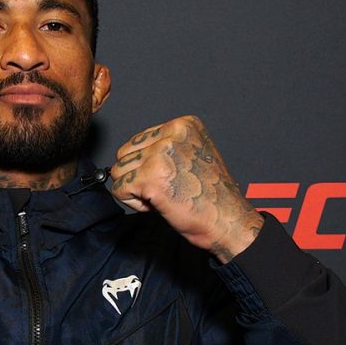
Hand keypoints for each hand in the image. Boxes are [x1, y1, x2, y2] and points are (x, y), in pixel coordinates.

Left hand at [109, 116, 263, 262]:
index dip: (146, 165)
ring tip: (160, 197)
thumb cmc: (211, 195)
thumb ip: (166, 147)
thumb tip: (130, 155)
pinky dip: (133, 203)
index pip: (138, 140)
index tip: (168, 178)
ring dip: (134, 190)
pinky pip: (119, 189)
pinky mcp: (150, 178)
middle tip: (162, 190)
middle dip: (136, 176)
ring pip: (119, 171)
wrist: (226, 220)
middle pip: (125, 153)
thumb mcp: (193, 155)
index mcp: (183, 125)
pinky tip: (155, 205)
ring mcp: (160, 155)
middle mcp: (171, 134)